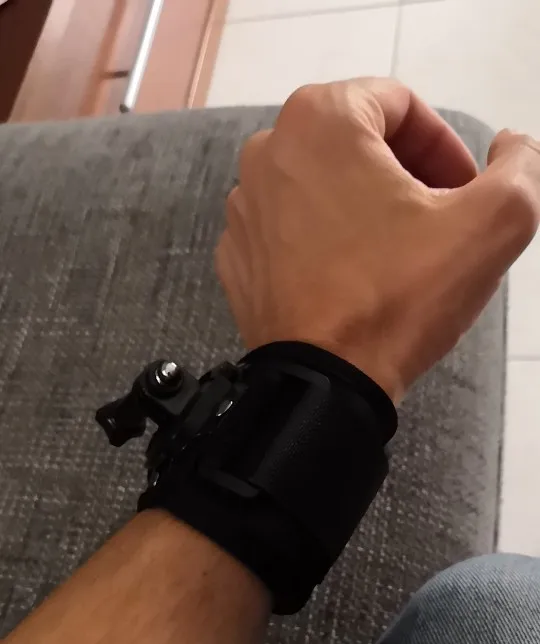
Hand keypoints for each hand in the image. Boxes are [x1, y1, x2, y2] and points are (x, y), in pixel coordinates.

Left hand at [216, 78, 539, 401]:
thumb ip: (520, 170)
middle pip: (357, 144)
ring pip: (323, 188)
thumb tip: (514, 149)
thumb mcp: (490, 225)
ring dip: (366, 210)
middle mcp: (268, 152)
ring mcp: (244, 210)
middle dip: (406, 177)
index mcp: (320, 120)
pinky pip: (293, 232)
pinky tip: (355, 282)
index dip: (444, 147)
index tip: (462, 195)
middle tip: (438, 226)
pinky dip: (326, 244)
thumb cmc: (399, 297)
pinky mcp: (237, 259)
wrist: (325, 386)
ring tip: (398, 258)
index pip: (400, 104)